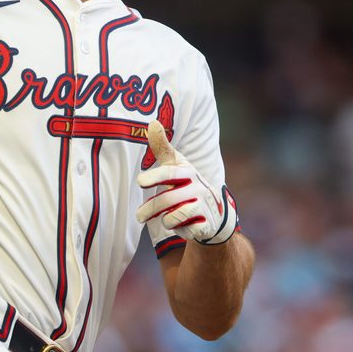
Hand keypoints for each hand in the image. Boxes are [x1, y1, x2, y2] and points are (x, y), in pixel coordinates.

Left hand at [136, 121, 237, 244]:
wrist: (213, 211)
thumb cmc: (187, 183)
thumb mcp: (175, 165)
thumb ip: (162, 146)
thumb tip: (152, 121)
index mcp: (187, 171)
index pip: (169, 173)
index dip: (155, 176)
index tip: (140, 181)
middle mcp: (197, 187)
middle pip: (167, 199)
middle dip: (150, 209)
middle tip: (138, 216)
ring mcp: (203, 206)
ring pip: (174, 216)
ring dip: (164, 220)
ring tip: (160, 219)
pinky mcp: (206, 224)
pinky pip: (186, 230)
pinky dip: (179, 230)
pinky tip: (181, 226)